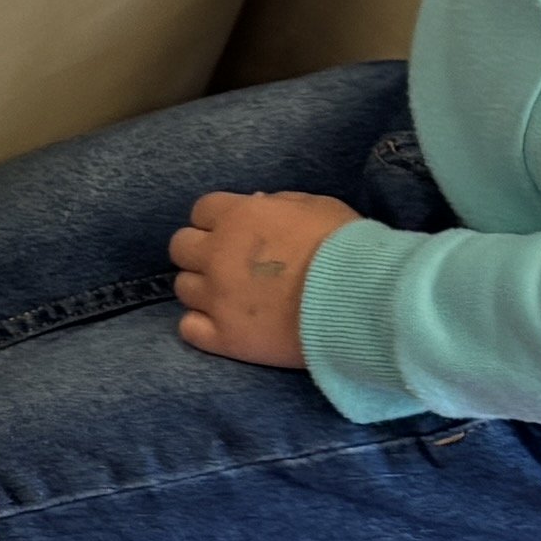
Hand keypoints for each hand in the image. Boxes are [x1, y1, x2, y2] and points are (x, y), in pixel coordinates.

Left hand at [171, 190, 357, 367]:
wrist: (360, 300)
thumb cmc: (346, 247)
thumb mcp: (317, 206)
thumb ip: (279, 202)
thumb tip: (256, 202)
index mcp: (238, 217)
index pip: (202, 210)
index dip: (218, 220)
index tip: (236, 231)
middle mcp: (217, 255)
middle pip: (181, 247)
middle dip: (201, 252)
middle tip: (228, 263)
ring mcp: (217, 298)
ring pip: (183, 288)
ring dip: (203, 289)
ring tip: (232, 297)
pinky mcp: (225, 337)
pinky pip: (188, 328)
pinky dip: (202, 326)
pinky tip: (225, 324)